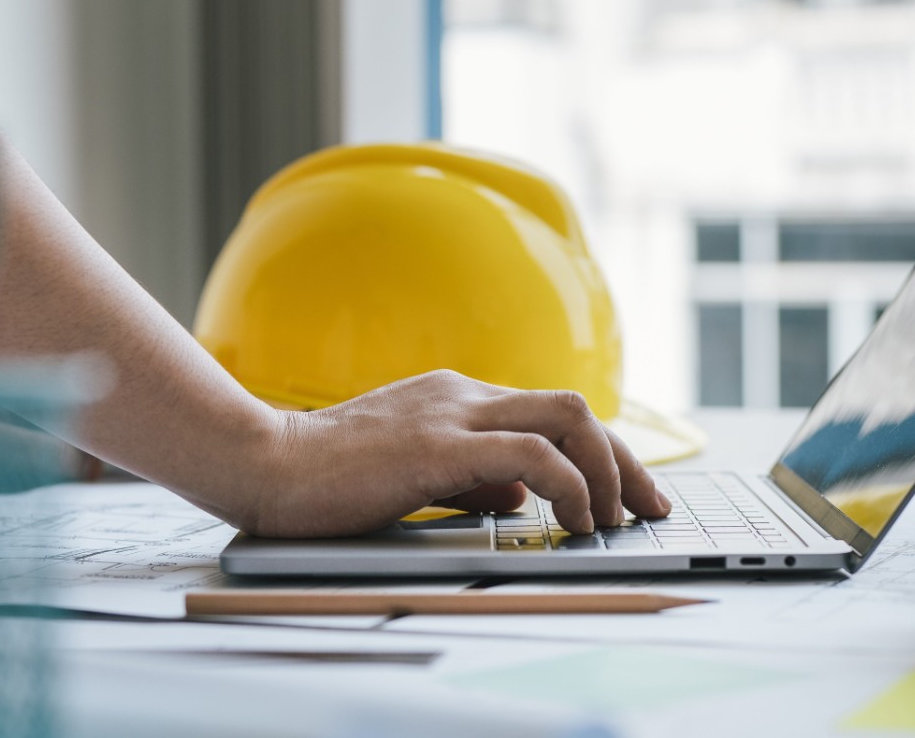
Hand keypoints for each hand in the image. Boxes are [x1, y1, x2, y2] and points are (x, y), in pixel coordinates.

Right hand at [250, 369, 671, 537]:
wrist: (267, 462)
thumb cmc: (328, 475)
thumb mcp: (412, 471)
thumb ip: (469, 476)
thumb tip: (518, 494)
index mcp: (455, 397)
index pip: (550, 413)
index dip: (603, 453)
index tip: (628, 495)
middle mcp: (462, 394)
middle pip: (574, 407)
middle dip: (626, 459)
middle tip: (648, 508)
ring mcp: (451, 413)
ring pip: (566, 417)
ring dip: (607, 470)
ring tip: (612, 520)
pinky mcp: (437, 444)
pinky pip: (530, 454)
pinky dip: (569, 485)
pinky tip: (572, 519)